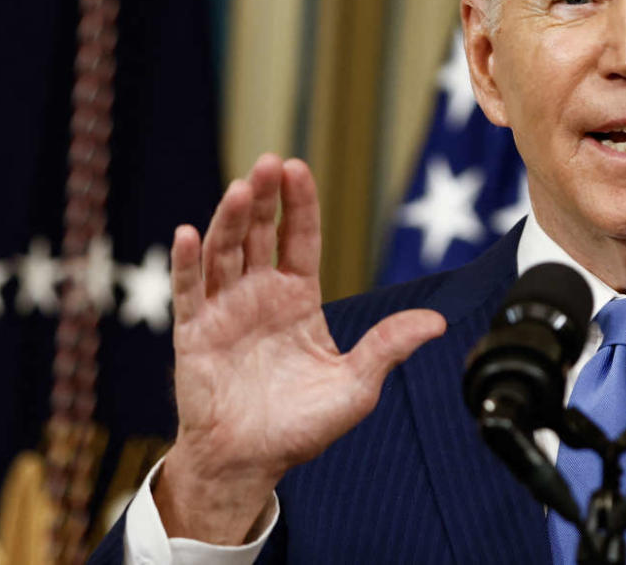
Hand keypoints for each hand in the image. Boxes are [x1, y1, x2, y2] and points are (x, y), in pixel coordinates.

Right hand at [154, 154, 445, 543]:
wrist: (251, 462)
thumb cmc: (302, 426)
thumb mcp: (356, 385)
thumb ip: (389, 347)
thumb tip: (438, 322)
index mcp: (298, 298)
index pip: (299, 239)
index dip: (299, 204)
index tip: (298, 167)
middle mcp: (259, 295)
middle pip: (260, 234)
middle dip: (265, 197)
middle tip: (268, 162)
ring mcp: (225, 310)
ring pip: (224, 253)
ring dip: (230, 220)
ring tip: (241, 190)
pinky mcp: (194, 334)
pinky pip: (189, 292)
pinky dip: (187, 263)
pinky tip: (188, 234)